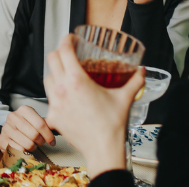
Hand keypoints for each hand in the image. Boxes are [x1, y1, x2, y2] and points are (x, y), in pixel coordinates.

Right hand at [0, 105, 54, 151]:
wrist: (8, 132)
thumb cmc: (25, 126)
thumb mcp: (35, 120)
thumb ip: (46, 123)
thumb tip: (58, 125)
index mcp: (24, 110)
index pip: (40, 124)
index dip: (48, 135)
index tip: (52, 141)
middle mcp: (13, 116)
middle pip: (34, 134)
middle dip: (41, 141)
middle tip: (41, 142)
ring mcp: (6, 128)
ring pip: (27, 144)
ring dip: (33, 147)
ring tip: (33, 145)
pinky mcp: (1, 139)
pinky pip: (19, 150)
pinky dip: (25, 151)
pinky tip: (25, 148)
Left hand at [44, 35, 143, 177]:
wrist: (103, 149)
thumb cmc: (112, 125)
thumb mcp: (125, 98)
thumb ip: (135, 81)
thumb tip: (141, 71)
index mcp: (77, 80)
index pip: (64, 50)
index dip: (66, 40)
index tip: (70, 38)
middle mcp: (62, 89)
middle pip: (52, 60)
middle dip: (59, 52)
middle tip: (68, 53)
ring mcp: (55, 103)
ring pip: (47, 78)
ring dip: (55, 72)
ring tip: (65, 74)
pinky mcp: (52, 116)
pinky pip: (49, 99)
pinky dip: (55, 95)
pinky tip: (65, 97)